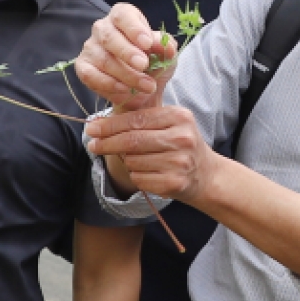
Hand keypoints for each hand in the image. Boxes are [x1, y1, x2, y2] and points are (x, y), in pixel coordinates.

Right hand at [77, 4, 175, 108]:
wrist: (143, 91)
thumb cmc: (153, 65)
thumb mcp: (166, 55)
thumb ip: (165, 47)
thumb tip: (167, 46)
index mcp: (123, 17)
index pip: (123, 15)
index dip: (134, 28)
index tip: (147, 43)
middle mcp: (103, 28)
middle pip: (109, 36)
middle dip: (128, 52)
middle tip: (144, 65)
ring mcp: (91, 48)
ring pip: (104, 59)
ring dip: (126, 74)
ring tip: (147, 86)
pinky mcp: (83, 67)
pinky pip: (91, 75)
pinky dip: (109, 84)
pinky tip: (125, 89)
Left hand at [86, 105, 213, 202]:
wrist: (207, 175)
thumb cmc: (180, 146)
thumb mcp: (169, 124)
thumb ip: (142, 119)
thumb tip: (100, 125)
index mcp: (179, 117)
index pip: (137, 120)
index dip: (110, 125)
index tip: (92, 129)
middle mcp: (182, 138)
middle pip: (132, 140)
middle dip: (108, 143)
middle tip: (93, 145)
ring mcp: (180, 162)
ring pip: (133, 161)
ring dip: (128, 162)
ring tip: (141, 161)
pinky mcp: (175, 183)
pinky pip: (139, 179)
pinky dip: (137, 177)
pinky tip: (150, 174)